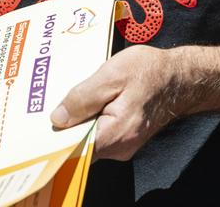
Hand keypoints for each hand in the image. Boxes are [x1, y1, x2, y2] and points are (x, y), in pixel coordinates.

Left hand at [50, 45, 185, 160]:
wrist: (181, 77)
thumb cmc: (149, 71)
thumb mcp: (113, 75)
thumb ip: (83, 98)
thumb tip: (57, 119)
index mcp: (116, 134)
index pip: (75, 148)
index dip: (55, 137)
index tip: (39, 124)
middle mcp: (119, 147)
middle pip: (79, 144)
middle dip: (62, 126)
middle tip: (46, 104)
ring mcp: (123, 144)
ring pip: (87, 137)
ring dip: (76, 120)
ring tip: (65, 97)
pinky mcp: (124, 136)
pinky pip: (98, 132)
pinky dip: (88, 118)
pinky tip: (84, 100)